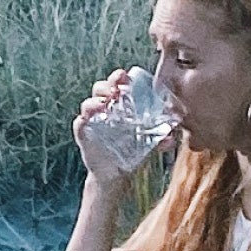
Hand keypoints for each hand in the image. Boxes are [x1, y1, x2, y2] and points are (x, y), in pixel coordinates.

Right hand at [74, 69, 154, 189]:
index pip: (116, 83)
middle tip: (114, 90)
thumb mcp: (150, 143)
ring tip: (103, 104)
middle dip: (106, 85)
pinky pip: (79, 123)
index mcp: (120, 104)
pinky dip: (82, 120)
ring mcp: (92, 121)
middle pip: (100, 88)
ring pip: (88, 104)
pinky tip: (87, 119)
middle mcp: (104, 109)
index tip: (125, 77)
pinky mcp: (83, 135)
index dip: (118, 77)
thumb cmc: (131, 151)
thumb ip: (161, 139)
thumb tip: (172, 138)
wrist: (116, 174)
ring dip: (94, 101)